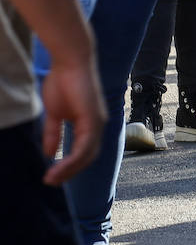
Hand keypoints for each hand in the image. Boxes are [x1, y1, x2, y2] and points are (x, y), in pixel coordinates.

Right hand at [40, 53, 105, 184]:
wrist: (70, 62)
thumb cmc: (63, 82)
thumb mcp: (55, 113)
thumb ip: (53, 133)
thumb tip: (48, 153)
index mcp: (91, 124)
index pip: (85, 152)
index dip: (70, 166)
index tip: (52, 176)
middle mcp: (98, 125)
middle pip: (88, 157)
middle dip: (70, 172)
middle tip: (51, 182)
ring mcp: (98, 122)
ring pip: (88, 154)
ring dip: (70, 169)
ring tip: (52, 178)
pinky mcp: (93, 118)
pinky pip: (86, 145)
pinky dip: (73, 159)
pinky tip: (59, 166)